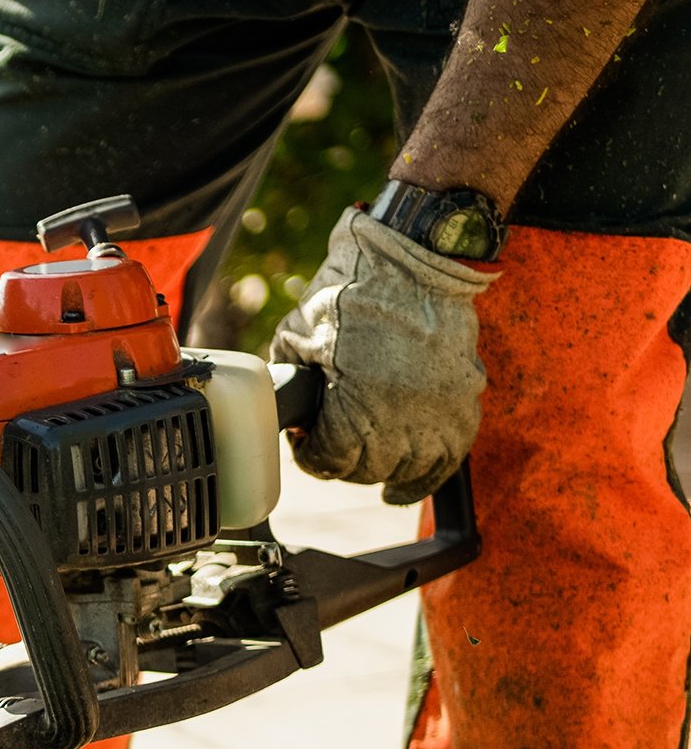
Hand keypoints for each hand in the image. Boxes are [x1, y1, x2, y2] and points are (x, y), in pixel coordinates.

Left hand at [270, 208, 492, 506]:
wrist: (418, 257)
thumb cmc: (354, 291)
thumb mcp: (298, 335)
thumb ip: (287, 378)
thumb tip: (283, 408)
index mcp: (358, 409)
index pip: (329, 462)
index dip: (309, 454)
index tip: (305, 441)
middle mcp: (402, 421)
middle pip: (365, 470)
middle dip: (342, 460)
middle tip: (332, 440)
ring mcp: (439, 414)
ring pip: (403, 470)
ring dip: (379, 466)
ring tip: (364, 452)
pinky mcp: (465, 403)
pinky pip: (446, 462)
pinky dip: (421, 479)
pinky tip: (398, 491)